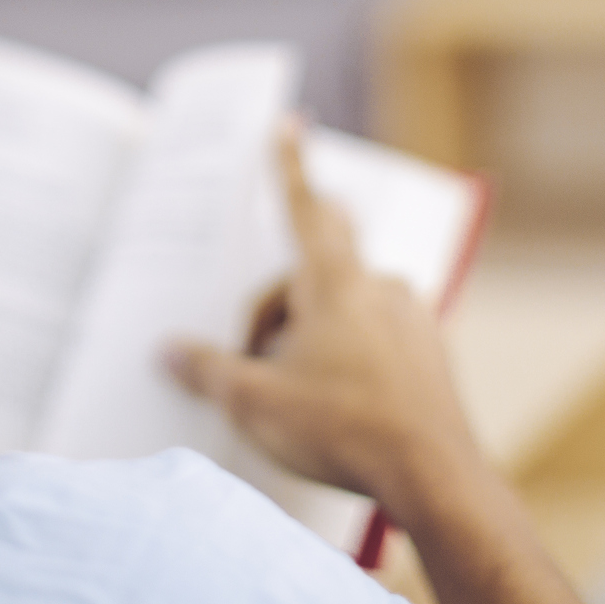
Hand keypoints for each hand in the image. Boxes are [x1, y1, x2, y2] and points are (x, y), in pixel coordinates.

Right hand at [163, 120, 483, 522]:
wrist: (436, 480)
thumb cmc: (344, 431)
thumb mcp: (254, 401)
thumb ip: (207, 369)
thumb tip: (169, 351)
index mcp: (335, 282)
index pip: (303, 208)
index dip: (288, 165)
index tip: (288, 123)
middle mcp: (379, 288)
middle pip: (310, 277)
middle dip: (273, 312)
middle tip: (249, 360)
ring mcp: (412, 321)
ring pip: (343, 313)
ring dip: (309, 341)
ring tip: (293, 398)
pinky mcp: (431, 357)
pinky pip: (374, 341)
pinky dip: (346, 361)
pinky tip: (335, 411)